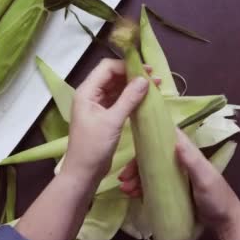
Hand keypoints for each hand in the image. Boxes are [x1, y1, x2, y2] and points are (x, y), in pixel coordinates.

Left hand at [61, 59, 150, 180]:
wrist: (84, 173)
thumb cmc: (93, 146)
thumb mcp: (113, 121)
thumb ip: (128, 99)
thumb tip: (144, 79)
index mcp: (87, 92)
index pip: (107, 68)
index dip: (126, 66)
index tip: (146, 71)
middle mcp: (91, 95)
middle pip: (112, 76)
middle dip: (132, 75)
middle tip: (155, 78)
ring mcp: (97, 105)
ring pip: (116, 88)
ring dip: (133, 86)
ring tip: (154, 87)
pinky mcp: (104, 116)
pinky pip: (118, 100)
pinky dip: (131, 98)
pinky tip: (145, 99)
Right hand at [119, 130, 239, 239]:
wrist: (224, 223)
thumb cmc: (218, 197)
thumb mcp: (206, 178)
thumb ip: (192, 161)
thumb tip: (176, 141)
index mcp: (188, 154)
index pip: (166, 138)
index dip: (149, 138)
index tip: (133, 144)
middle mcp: (179, 162)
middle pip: (153, 157)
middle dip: (136, 164)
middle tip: (124, 177)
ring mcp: (175, 177)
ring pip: (150, 171)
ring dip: (136, 177)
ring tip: (126, 189)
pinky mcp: (171, 191)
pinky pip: (152, 186)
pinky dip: (140, 188)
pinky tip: (132, 194)